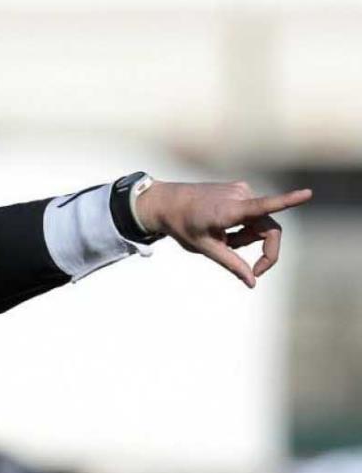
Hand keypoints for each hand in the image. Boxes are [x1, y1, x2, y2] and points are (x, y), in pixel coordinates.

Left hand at [135, 180, 312, 287]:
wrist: (164, 202)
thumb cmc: (182, 225)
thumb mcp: (205, 248)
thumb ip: (231, 264)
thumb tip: (252, 283)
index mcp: (229, 210)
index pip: (263, 207)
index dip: (288, 201)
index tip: (307, 194)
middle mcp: (239, 195)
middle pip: (269, 227)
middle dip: (262, 249)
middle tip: (251, 270)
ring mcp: (240, 190)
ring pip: (259, 223)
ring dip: (246, 238)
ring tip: (222, 240)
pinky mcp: (240, 189)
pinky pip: (252, 214)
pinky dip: (242, 227)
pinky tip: (222, 228)